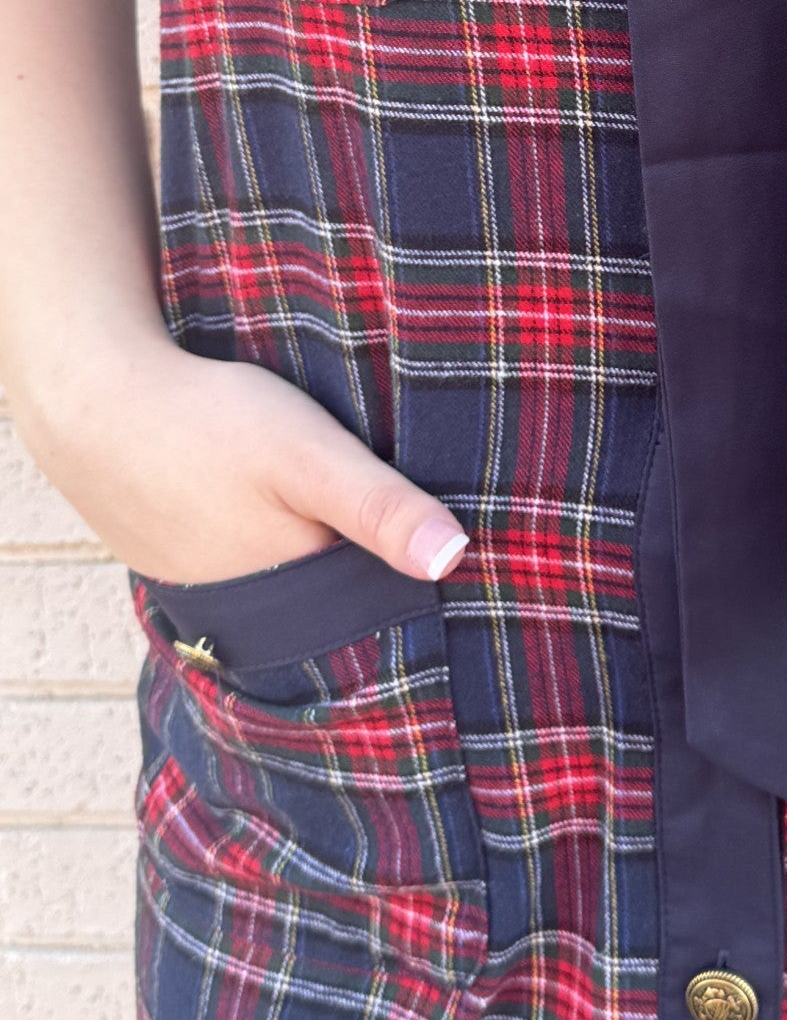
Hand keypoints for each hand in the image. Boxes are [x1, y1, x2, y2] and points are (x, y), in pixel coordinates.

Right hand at [11, 335, 468, 584]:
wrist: (97, 404)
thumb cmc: (211, 427)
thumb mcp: (311, 457)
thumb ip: (379, 508)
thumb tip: (455, 559)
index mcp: (294, 601)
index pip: (384, 606)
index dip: (416, 569)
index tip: (454, 536)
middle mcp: (253, 615)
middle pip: (340, 593)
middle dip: (370, 560)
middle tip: (399, 507)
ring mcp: (214, 592)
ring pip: (296, 576)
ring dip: (319, 547)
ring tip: (337, 502)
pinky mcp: (187, 561)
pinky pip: (252, 559)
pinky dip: (272, 534)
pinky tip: (276, 501)